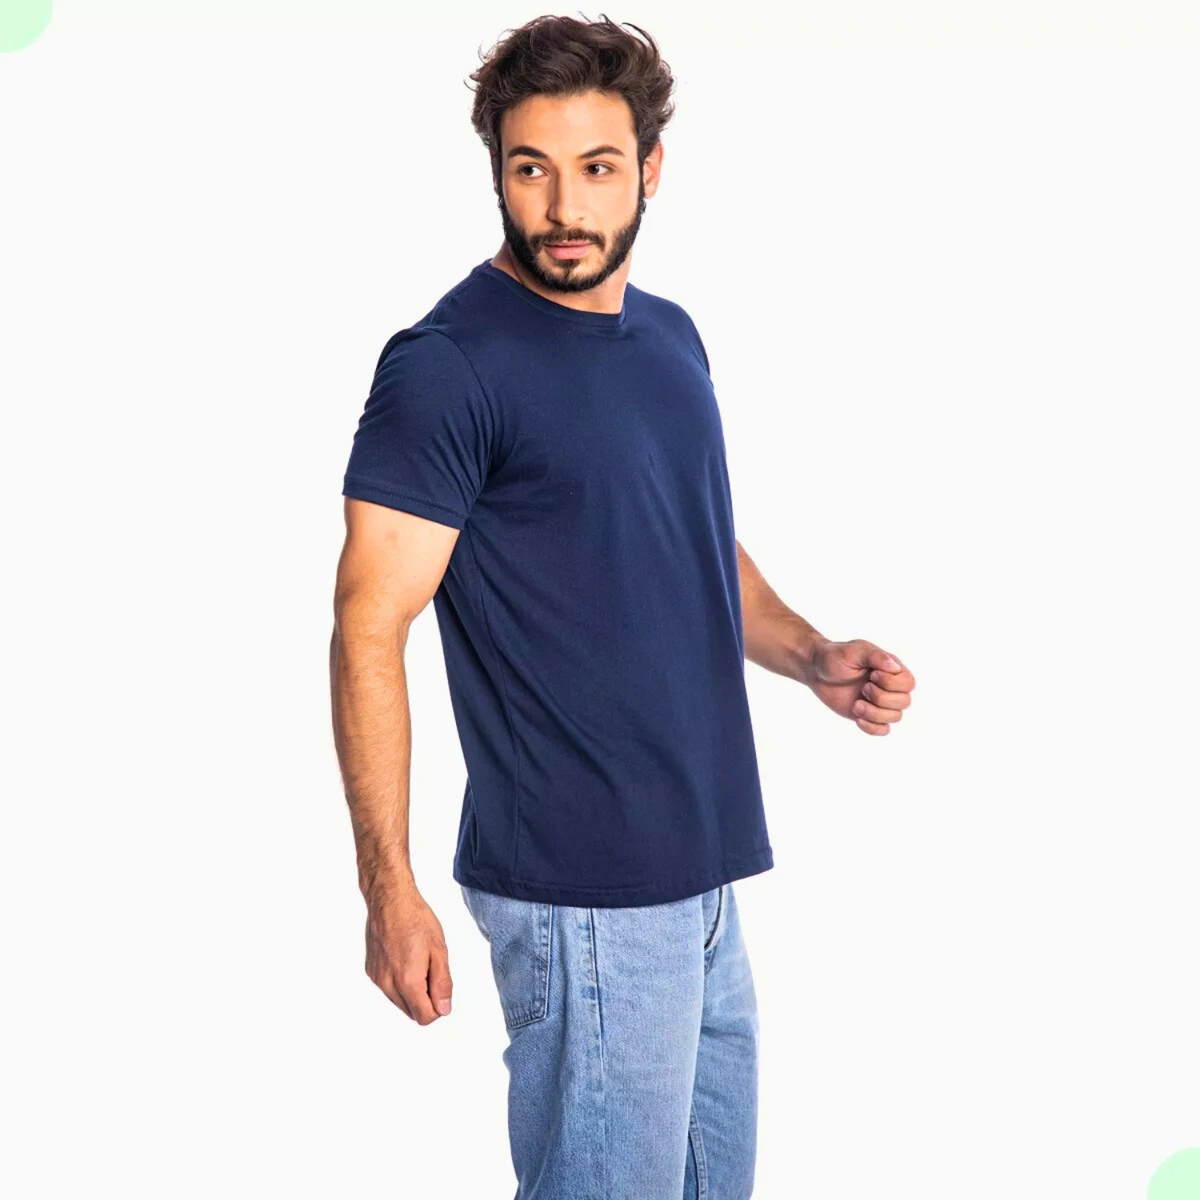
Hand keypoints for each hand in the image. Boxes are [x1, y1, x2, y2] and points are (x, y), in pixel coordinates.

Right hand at [364, 888, 453, 1024]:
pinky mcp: (370, 971)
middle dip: (425, 1000)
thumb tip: (444, 1009)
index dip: (438, 1008)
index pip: (425, 1017)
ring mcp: (377, 979)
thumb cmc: (416, 919)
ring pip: (399, 1001)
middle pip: (411, 1012)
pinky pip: (388, 988)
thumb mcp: (439, 950)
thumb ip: (442, 983)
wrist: (389, 900)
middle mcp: (388, 984)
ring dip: (412, 991)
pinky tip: (404, 957)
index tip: (442, 988)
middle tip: (431, 970)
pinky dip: (398, 981)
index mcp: (408, 981)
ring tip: (418, 961)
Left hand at [808, 638, 914, 734]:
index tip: (871, 674)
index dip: (891, 683)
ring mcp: (880, 702)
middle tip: (863, 688)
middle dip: (881, 698)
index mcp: (891, 669)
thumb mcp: (854, 650)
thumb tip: (895, 668)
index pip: (909, 683)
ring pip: (895, 717)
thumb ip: (876, 656)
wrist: (816, 671)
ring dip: (875, 713)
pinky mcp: (869, 715)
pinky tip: (857, 718)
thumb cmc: (835, 657)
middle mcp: (890, 686)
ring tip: (856, 704)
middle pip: (905, 702)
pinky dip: (872, 727)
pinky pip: (883, 730)